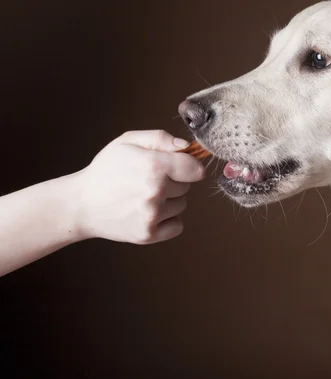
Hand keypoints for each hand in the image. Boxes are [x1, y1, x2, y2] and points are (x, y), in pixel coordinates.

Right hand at [72, 130, 204, 243]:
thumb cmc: (106, 170)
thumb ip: (160, 138)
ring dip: (169, 200)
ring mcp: (152, 215)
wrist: (81, 204)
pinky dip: (168, 220)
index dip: (190, 166)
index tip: (180, 166)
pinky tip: (149, 212)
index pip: (195, 169)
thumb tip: (187, 147)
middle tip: (148, 180)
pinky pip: (177, 225)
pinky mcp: (148, 234)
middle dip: (173, 181)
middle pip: (186, 186)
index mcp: (153, 166)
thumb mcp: (127, 142)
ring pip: (181, 205)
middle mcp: (155, 191)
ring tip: (144, 196)